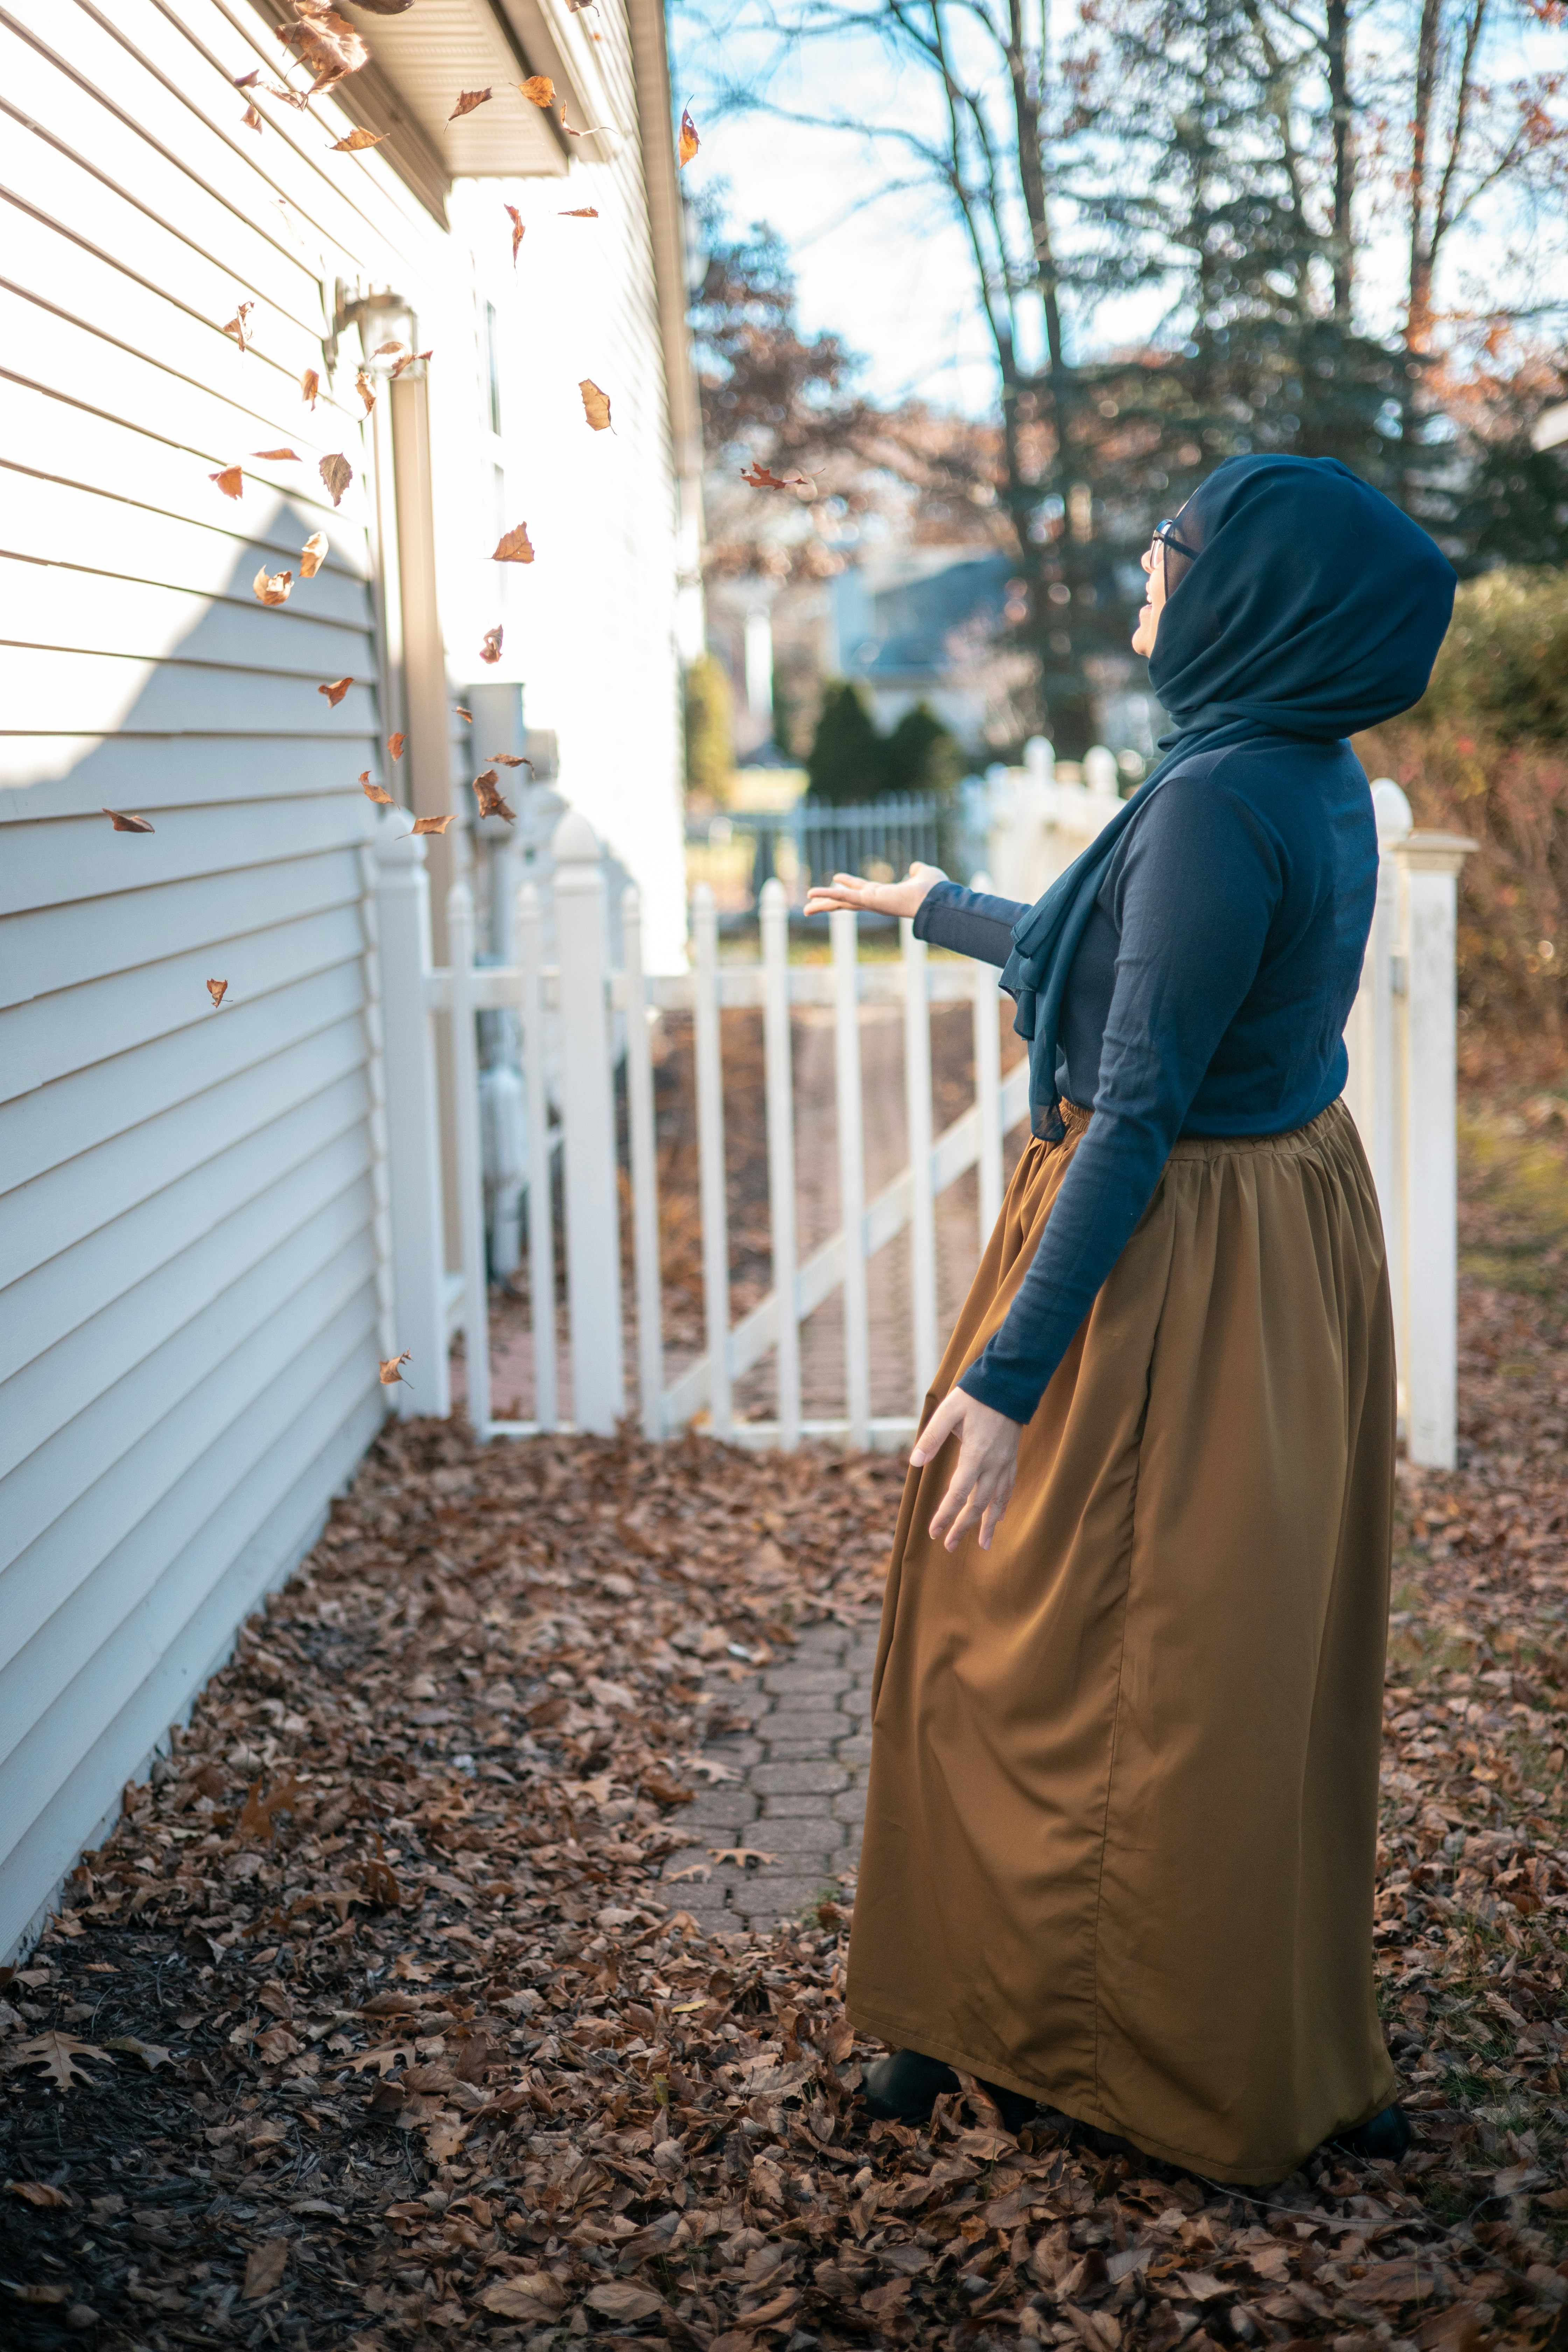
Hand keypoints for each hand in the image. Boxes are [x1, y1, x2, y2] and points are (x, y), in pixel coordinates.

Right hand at [802, 861, 946, 921]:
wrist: (936, 898)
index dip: (849, 883)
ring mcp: (870, 903)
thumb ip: (918, 871)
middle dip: (829, 903)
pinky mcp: (867, 901)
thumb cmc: (934, 889)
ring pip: (841, 903)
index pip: (862, 889)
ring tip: (806, 906)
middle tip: (812, 904)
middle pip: (846, 902)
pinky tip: (811, 894)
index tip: (837, 878)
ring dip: (823, 903)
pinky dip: (827, 895)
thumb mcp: (924, 874)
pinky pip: (843, 897)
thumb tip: (915, 868)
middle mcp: (875, 901)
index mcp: (885, 895)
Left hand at [910, 1387, 1020, 1550]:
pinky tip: (999, 1517)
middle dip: (963, 1527)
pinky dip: (1003, 1505)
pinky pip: (1008, 1488)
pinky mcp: (1011, 1458)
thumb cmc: (974, 1396)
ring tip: (983, 1545)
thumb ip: (931, 1437)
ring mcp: (1005, 1463)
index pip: (957, 1494)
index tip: (933, 1532)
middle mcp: (993, 1464)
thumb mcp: (947, 1411)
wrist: (1008, 1384)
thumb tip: (914, 1462)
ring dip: (987, 1525)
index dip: (945, 1515)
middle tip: (949, 1546)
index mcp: (975, 1454)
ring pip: (996, 1501)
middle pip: (977, 1505)